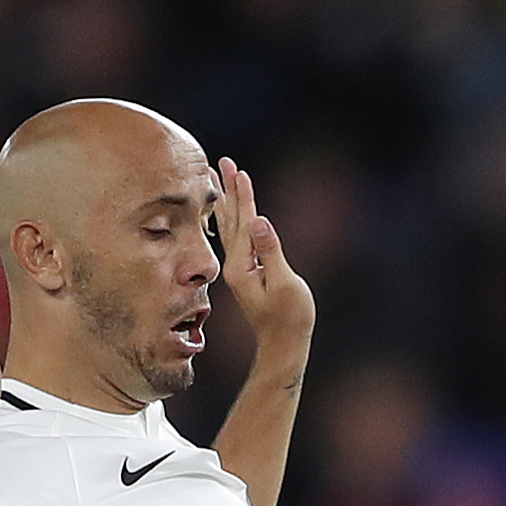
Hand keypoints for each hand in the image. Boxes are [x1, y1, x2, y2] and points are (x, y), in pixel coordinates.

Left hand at [215, 157, 314, 356]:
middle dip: (226, 190)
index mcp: (241, 264)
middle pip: (230, 220)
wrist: (282, 343)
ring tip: (216, 181)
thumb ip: (270, 251)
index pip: (242, 222)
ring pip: (229, 228)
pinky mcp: (245, 272)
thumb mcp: (283, 283)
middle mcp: (234, 264)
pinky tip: (227, 215)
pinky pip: (234, 239)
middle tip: (219, 163)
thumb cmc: (289, 316)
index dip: (242, 196)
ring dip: (225, 202)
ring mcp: (238, 268)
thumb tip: (260, 222)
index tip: (237, 171)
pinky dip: (231, 221)